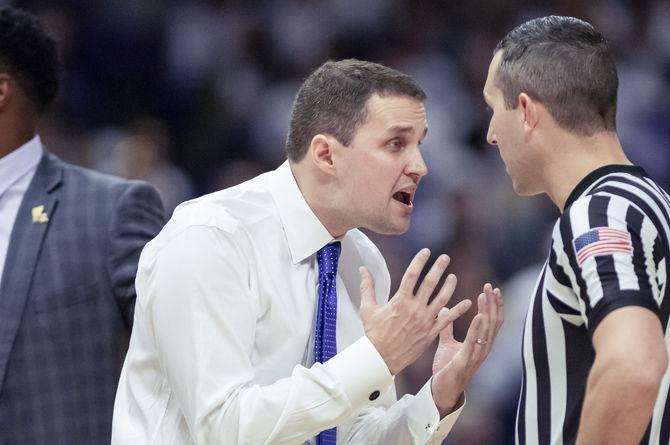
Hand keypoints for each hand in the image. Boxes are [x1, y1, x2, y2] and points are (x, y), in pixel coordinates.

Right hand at [359, 248, 471, 375]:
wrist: (381, 358)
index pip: (412, 275)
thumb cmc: (373, 333)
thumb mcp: (367, 308)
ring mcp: (424, 320)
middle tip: (445, 258)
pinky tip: (468, 303)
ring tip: (453, 277)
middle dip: (438, 268)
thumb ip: (367, 286)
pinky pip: (447, 319)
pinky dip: (458, 310)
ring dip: (449, 286)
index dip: (420, 261)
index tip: (426, 251)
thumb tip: (362, 268)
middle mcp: (414, 308)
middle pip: (430, 283)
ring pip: (441, 299)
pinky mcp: (430, 332)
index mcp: (400, 301)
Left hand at [430, 283, 502, 415]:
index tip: (492, 288)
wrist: (441, 389)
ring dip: (486, 310)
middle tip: (489, 286)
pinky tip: (478, 315)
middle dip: (492, 303)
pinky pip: (474, 342)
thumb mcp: (447, 343)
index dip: (494, 304)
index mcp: (481, 343)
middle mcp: (483, 348)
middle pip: (493, 322)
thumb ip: (448, 326)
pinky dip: (477, 328)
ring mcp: (476, 355)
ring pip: (486, 329)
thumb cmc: (446, 367)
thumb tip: (445, 309)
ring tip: (484, 295)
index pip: (492, 320)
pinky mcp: (466, 360)